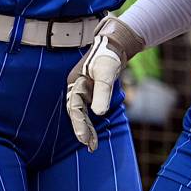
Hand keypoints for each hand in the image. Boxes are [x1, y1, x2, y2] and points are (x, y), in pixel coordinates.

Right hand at [66, 17, 144, 151]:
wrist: (116, 43)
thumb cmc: (109, 56)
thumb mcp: (107, 74)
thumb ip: (102, 92)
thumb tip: (99, 113)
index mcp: (75, 82)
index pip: (75, 107)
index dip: (80, 124)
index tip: (85, 139)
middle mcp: (76, 86)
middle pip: (76, 112)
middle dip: (82, 130)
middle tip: (90, 146)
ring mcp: (83, 88)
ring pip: (81, 112)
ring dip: (86, 128)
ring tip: (92, 145)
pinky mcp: (91, 90)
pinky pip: (88, 109)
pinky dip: (91, 120)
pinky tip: (95, 131)